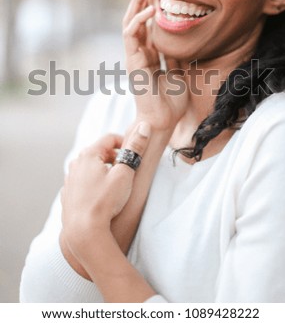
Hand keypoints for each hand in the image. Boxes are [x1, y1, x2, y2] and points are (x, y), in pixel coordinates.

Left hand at [61, 121, 150, 261]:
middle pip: (100, 152)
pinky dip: (94, 184)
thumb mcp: (125, 173)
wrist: (83, 231)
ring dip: (104, 171)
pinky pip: (84, 182)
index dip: (126, 144)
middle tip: (128, 172)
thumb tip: (144, 126)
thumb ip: (135, 148)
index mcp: (89, 154)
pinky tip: (102, 197)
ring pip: (91, 168)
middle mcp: (76, 164)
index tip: (135, 156)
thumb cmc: (105, 201)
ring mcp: (70, 179)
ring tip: (116, 186)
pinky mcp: (68, 194)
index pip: (110, 138)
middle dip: (115, 158)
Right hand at [123, 0, 188, 129]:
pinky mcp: (132, 61)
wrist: (162, 120)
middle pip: (137, 21)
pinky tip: (149, 8)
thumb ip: (174, 56)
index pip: (147, 27)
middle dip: (141, 0)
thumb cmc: (170, 102)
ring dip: (136, 4)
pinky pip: (131, 35)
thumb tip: (181, 39)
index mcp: (149, 57)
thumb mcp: (177, 72)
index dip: (151, 9)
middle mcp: (139, 54)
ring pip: (130, 23)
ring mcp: (134, 57)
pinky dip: (138, 20)